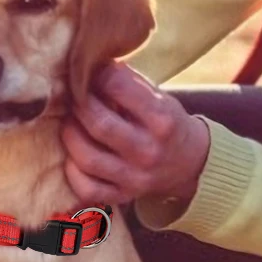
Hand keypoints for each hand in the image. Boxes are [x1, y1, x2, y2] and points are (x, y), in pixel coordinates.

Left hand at [60, 63, 209, 209]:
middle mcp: (148, 151)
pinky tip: (73, 155)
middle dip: (79, 105)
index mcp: (162, 120)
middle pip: (99, 124)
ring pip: (87, 158)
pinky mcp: (123, 195)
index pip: (120, 89)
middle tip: (74, 96)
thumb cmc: (168, 122)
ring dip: (70, 134)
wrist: (191, 163)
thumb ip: (128, 84)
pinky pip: (87, 188)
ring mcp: (135, 177)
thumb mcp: (160, 97)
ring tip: (70, 122)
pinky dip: (73, 171)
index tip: (91, 70)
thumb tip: (92, 66)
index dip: (99, 75)